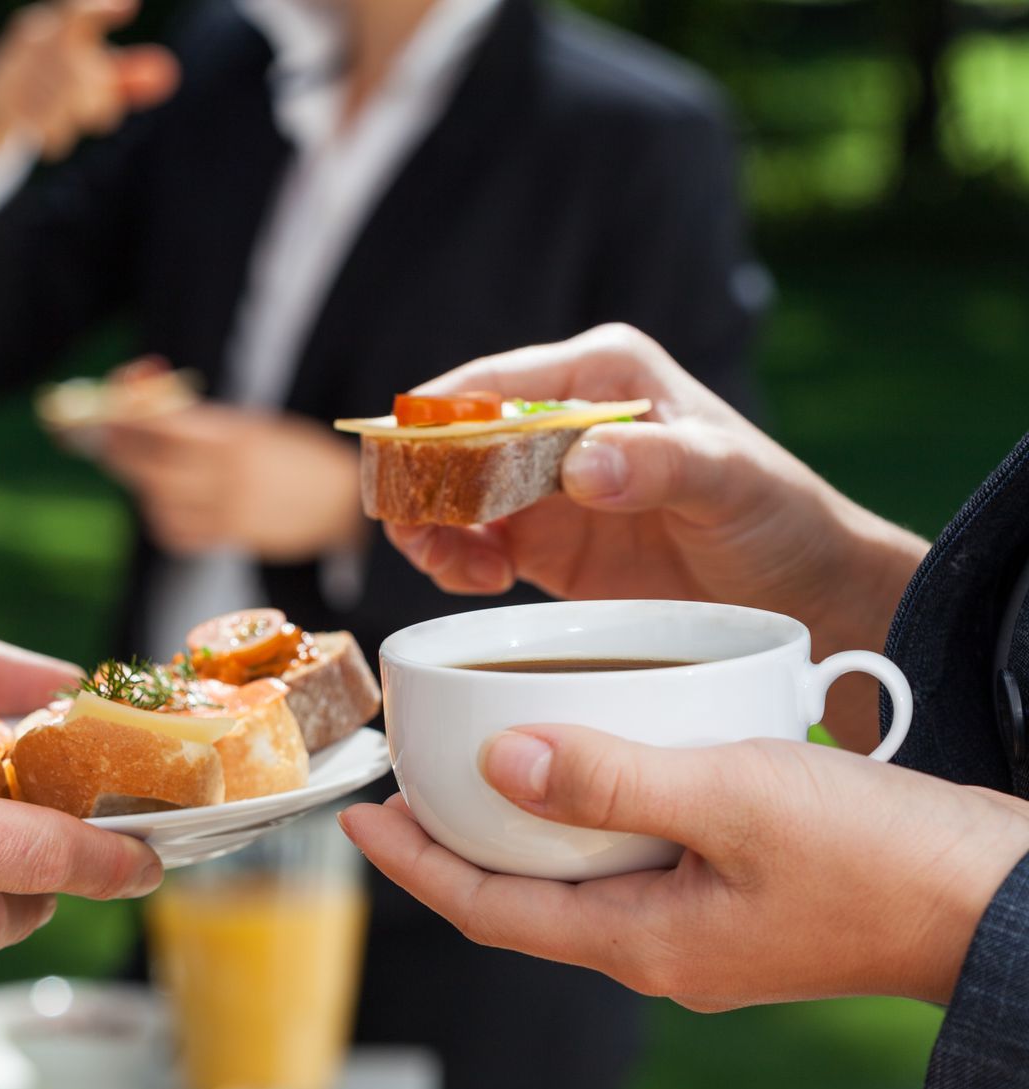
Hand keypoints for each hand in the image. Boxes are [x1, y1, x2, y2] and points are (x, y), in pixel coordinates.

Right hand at [0, 0, 179, 169]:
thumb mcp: (87, 82)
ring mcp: (11, 69)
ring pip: (64, 96)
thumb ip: (126, 78)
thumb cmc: (44, 89)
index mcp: (55, 25)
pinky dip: (55, 137)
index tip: (128, 7)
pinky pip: (41, 124)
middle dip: (98, 98)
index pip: (79, 12)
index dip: (102, 10)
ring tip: (65, 127)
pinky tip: (51, 139)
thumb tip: (169, 74)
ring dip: (74, 120)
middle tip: (101, 117)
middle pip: (81, 66)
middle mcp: (33, 38)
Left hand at [101, 402, 365, 560]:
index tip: (107, 407)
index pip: (164, 422)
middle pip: (150, 466)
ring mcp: (230, 508)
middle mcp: (229, 472)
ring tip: (148, 470)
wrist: (345, 498)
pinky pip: (176, 532)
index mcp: (235, 433)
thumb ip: (198, 418)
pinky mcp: (232, 537)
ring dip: (142, 485)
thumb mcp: (251, 424)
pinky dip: (163, 517)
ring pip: (158, 501)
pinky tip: (170, 503)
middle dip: (120, 451)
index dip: (127, 415)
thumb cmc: (291, 452)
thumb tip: (141, 394)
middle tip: (107, 438)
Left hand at [341, 726, 1028, 1009]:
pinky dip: (588, 814)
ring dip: (516, 827)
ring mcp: (696, 932)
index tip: (355, 814)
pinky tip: (589, 763)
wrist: (999, 901)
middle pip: (517, 899)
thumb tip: (496, 762)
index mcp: (639, 943)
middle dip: (449, 844)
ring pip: (572, 881)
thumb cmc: (879, 858)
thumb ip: (612, 781)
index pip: (485, 908)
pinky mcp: (733, 903)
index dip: (411, 863)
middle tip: (401, 782)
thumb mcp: (734, 799)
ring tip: (474, 763)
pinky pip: (629, 864)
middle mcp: (655, 950)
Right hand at [380, 324, 927, 748]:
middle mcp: (561, 420)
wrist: (804, 594)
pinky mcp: (540, 540)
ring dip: (431, 527)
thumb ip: (658, 464)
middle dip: (422, 482)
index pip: (491, 383)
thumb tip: (580, 464)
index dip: (435, 417)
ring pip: (446, 493)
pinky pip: (466, 543)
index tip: (404, 460)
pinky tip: (484, 584)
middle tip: (424, 532)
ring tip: (465, 569)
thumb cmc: (779, 516)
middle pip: (450, 438)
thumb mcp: (729, 481)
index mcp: (602, 374)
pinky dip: (453, 561)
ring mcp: (544, 483)